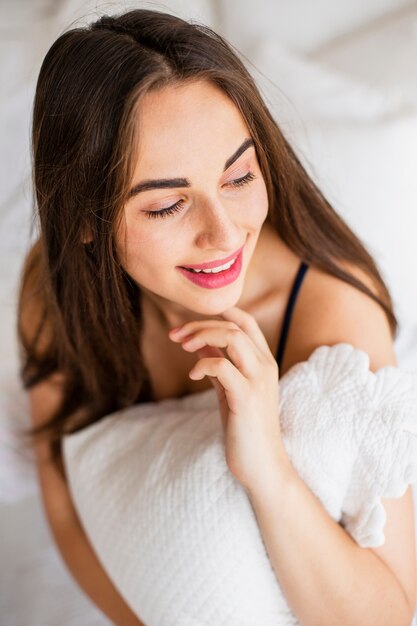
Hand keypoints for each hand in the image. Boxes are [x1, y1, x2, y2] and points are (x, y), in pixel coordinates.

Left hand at [168, 306, 287, 493]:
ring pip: (232, 338)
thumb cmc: (245, 429)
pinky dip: (203, 364)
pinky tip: (193, 374)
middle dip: (201, 325)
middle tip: (176, 335)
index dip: (221, 312)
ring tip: (182, 345)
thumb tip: (199, 346)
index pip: (246, 322)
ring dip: (202, 336)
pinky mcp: (247, 397)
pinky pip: (222, 367)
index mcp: (263, 362)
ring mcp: (258, 381)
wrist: (262, 465)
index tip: (192, 318)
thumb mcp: (230, 392)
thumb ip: (219, 367)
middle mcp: (265, 366)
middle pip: (234, 326)